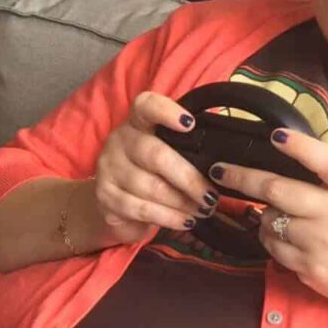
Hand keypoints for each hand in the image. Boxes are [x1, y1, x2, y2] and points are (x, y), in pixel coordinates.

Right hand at [93, 92, 218, 239]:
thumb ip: (185, 149)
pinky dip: (168, 217)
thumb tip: (222, 165)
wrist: (112, 199)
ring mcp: (108, 168)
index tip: (189, 124)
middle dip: (188, 178)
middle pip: (155, 155)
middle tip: (211, 196)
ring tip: (203, 211)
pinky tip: (185, 221)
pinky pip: (141, 209)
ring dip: (182, 203)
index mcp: (137, 123)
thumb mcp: (165, 153)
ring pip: (150, 187)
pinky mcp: (105, 196)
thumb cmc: (149, 172)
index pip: (146, 106)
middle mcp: (119, 141)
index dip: (166, 112)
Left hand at [208, 131, 327, 327]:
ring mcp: (322, 244)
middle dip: (243, 178)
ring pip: (269, 220)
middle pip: (278, 190)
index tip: (276, 135)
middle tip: (221, 170)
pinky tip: (287, 237)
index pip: (327, 162)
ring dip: (265, 214)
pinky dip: (271, 238)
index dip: (300, 148)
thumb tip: (287, 150)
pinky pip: (272, 247)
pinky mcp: (310, 269)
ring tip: (282, 216)